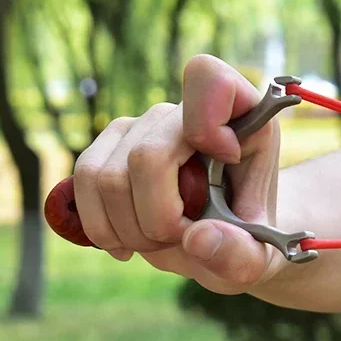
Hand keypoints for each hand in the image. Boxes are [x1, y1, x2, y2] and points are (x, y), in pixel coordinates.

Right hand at [73, 54, 285, 293]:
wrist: (221, 239)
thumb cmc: (246, 239)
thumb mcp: (258, 259)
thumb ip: (240, 254)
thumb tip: (198, 238)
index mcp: (242, 118)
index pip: (210, 80)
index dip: (207, 123)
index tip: (228, 161)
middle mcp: (187, 112)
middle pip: (148, 154)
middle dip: (157, 219)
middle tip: (181, 240)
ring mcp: (142, 126)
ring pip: (107, 174)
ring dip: (127, 229)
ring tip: (158, 243)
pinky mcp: (109, 146)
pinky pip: (82, 180)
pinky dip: (100, 226)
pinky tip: (126, 242)